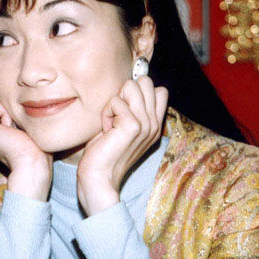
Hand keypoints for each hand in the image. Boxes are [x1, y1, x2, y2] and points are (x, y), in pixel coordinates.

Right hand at [0, 90, 52, 200]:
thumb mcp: (22, 119)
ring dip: (10, 110)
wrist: (33, 161)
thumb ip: (11, 104)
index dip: (15, 106)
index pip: (0, 98)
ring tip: (14, 130)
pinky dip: (7, 113)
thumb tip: (5, 84)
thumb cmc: (35, 144)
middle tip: (18, 129)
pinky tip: (9, 130)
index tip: (21, 129)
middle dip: (11, 107)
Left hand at [76, 77, 167, 214]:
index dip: (136, 93)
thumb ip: (130, 107)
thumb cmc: (104, 149)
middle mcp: (154, 123)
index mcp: (154, 123)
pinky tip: (106, 130)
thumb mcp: (122, 126)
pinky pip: (115, 101)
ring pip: (131, 86)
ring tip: (111, 123)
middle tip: (116, 117)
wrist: (99, 176)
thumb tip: (128, 84)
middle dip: (125, 93)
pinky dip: (105, 113)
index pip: (159, 89)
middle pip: (145, 82)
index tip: (123, 113)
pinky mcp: (133, 126)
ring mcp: (146, 124)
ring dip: (115, 102)